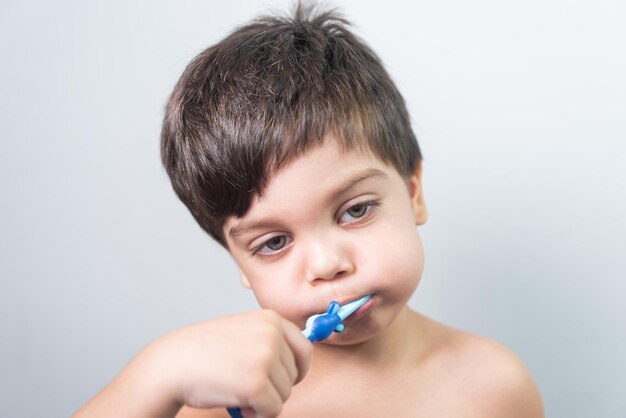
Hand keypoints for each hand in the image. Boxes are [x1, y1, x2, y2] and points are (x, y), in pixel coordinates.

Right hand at [149, 310, 311, 417]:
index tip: (287, 378)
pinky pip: (272, 410)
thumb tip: (300, 361)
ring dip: (263, 401)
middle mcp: (272, 334)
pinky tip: (236, 402)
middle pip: (294, 375)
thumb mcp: (244, 331)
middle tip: (247, 385)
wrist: (173, 363)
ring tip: (236, 389)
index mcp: (270, 319)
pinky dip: (256, 414)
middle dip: (274, 387)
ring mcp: (265, 358)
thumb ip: (270, 341)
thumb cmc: (205, 351)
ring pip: (284, 394)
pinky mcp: (256, 384)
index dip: (298, 369)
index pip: (305, 349)